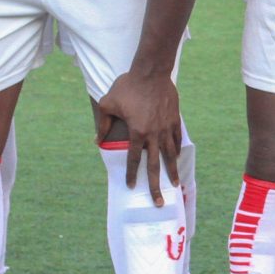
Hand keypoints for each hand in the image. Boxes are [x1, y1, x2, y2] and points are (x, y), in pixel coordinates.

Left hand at [98, 68, 182, 204]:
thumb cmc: (127, 86)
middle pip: (155, 164)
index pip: (134, 159)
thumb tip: (97, 141)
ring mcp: (166, 127)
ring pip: (170, 154)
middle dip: (156, 185)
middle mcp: (154, 134)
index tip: (131, 187)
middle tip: (158, 201)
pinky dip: (176, 150)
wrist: (151, 72)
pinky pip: (176, 139)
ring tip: (175, 185)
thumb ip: (103, 124)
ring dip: (171, 171)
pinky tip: (176, 158)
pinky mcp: (174, 119)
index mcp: (137, 132)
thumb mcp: (108, 104)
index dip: (132, 174)